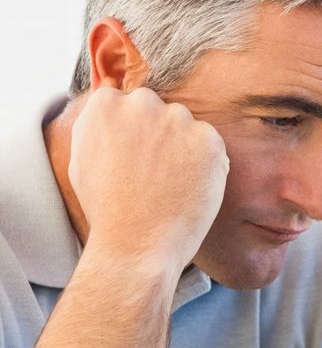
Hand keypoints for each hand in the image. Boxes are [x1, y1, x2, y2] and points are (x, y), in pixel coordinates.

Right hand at [68, 87, 228, 275]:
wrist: (136, 244)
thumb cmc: (107, 210)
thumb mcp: (83, 158)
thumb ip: (98, 127)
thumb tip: (113, 104)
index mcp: (107, 104)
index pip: (128, 103)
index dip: (134, 135)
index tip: (135, 159)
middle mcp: (142, 103)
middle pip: (159, 110)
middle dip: (160, 136)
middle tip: (156, 175)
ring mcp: (178, 120)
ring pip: (187, 127)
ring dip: (185, 148)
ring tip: (172, 186)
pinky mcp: (209, 140)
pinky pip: (212, 145)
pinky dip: (208, 165)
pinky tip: (191, 189)